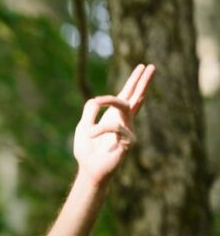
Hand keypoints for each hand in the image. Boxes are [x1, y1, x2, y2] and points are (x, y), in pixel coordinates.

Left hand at [73, 63, 154, 184]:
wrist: (89, 170)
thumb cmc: (87, 151)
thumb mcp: (83, 126)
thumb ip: (90, 112)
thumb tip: (95, 99)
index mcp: (114, 117)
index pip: (127, 96)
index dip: (134, 82)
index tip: (142, 67)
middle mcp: (124, 121)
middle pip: (137, 97)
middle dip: (143, 81)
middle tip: (151, 65)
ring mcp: (128, 131)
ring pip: (125, 106)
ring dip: (109, 101)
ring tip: (97, 101)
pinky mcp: (128, 141)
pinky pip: (116, 127)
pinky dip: (100, 129)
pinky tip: (92, 135)